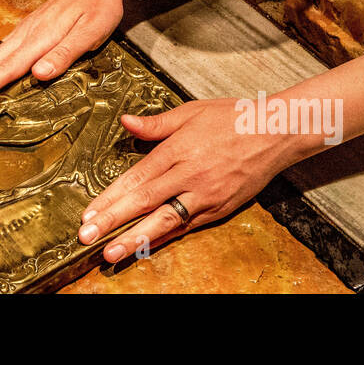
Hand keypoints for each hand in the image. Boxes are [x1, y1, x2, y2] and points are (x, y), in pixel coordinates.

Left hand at [78, 99, 295, 262]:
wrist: (275, 133)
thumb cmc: (233, 118)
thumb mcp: (191, 111)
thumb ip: (156, 123)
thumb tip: (126, 122)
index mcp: (178, 150)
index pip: (136, 178)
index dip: (111, 197)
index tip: (89, 212)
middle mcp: (190, 175)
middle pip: (145, 202)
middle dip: (113, 222)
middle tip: (88, 238)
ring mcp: (206, 196)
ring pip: (165, 222)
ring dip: (136, 239)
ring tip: (112, 253)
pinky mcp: (220, 209)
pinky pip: (188, 227)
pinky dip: (165, 239)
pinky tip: (147, 248)